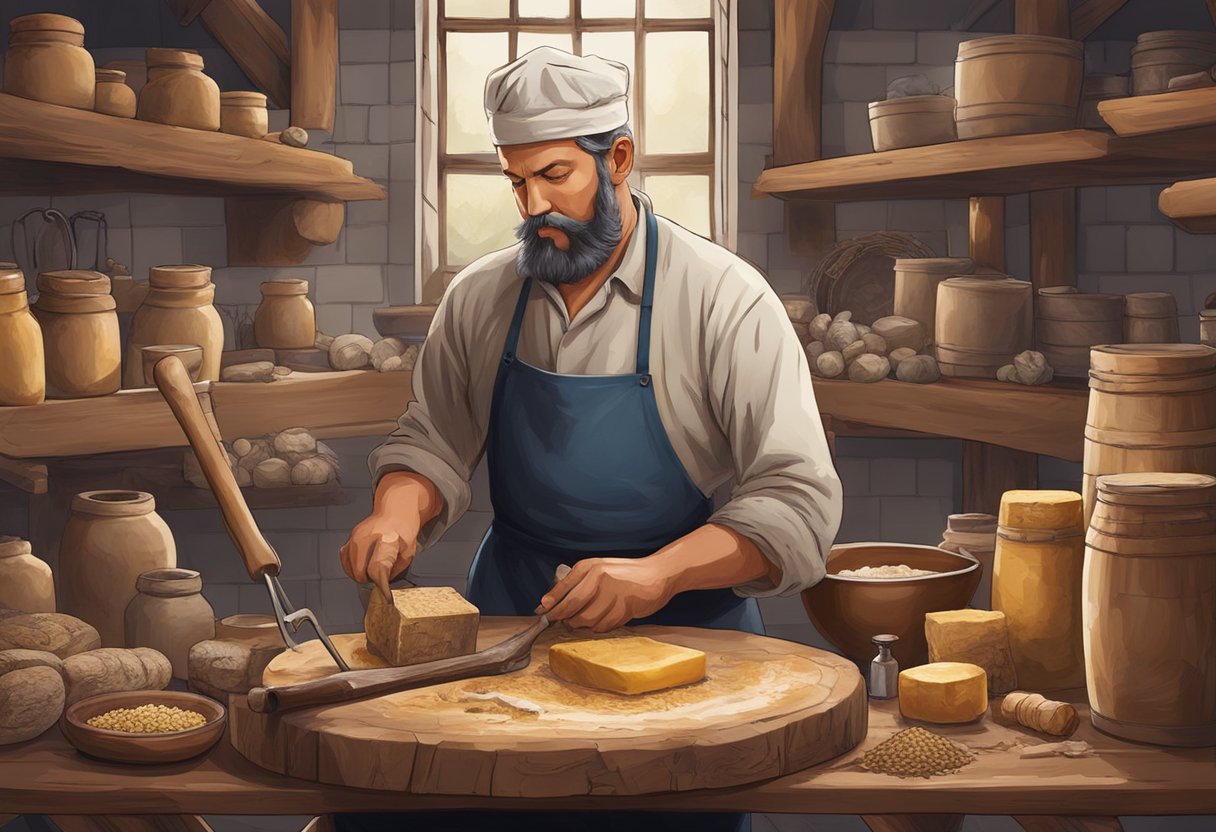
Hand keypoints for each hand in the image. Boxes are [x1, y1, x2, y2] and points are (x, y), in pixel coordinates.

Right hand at [340, 472, 441, 601]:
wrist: (395, 512)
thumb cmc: (403, 532)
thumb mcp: (408, 553)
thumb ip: (395, 571)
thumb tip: (382, 585)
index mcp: (387, 540)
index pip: (378, 568)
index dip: (380, 585)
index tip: (385, 596)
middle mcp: (368, 537)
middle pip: (359, 571)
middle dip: (369, 579)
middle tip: (380, 574)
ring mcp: (356, 536)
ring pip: (350, 568)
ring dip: (360, 573)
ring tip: (373, 566)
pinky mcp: (349, 538)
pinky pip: (344, 560)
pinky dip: (352, 567)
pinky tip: (363, 563)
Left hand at [536, 557, 675, 632]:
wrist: (658, 574)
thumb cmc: (625, 574)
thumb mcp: (600, 569)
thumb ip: (578, 583)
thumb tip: (551, 603)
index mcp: (589, 566)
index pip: (562, 588)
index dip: (550, 603)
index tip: (542, 612)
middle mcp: (598, 577)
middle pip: (571, 606)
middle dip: (562, 618)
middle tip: (562, 622)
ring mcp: (611, 592)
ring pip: (586, 620)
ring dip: (583, 625)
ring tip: (590, 619)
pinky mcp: (623, 607)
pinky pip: (603, 626)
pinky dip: (601, 627)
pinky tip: (607, 618)